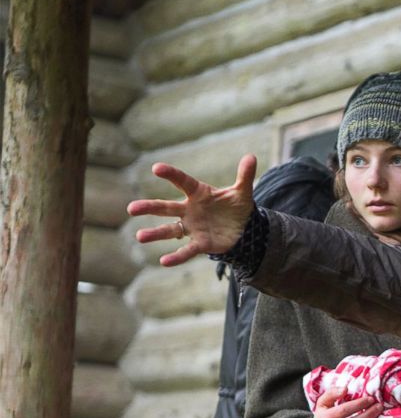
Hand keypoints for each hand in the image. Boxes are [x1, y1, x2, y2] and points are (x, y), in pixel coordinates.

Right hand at [126, 154, 257, 266]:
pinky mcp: (200, 243)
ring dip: (155, 233)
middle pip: (167, 207)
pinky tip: (163, 261)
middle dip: (149, 207)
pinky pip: (186, 250)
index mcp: (199, 193)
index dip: (171, 174)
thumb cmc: (236, 207)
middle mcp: (190, 210)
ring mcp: (192, 227)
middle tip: (131, 208)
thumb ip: (245, 175)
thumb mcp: (243, 192)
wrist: (243, 229)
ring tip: (139, 236)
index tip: (156, 168)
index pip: (182, 182)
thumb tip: (251, 157)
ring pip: (170, 230)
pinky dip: (176, 256)